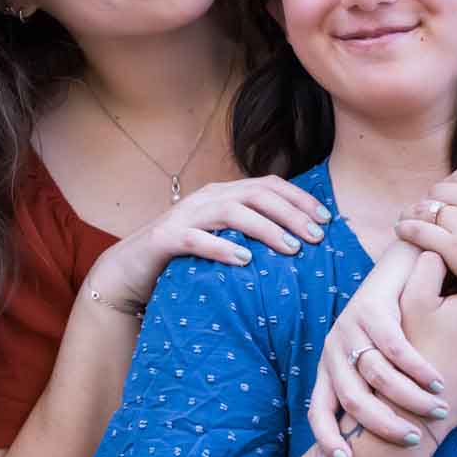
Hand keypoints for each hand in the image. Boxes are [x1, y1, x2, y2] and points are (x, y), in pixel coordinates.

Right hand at [86, 177, 330, 312]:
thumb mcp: (222, 239)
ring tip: (292, 249)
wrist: (128, 272)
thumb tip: (299, 243)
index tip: (327, 219)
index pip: (269, 185)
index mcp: (223, 194)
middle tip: (317, 237)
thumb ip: (251, 234)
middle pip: (257, 194)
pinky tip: (245, 260)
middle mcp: (206, 198)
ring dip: (267, 229)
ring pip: (232, 212)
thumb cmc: (184, 259)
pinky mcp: (165, 240)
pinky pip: (197, 239)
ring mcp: (184, 216)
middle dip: (292, 213)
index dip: (300, 199)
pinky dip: (223, 247)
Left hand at [310, 245, 447, 456]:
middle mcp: (334, 349)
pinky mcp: (371, 308)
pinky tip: (439, 380)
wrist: (400, 266)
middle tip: (414, 439)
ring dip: (409, 398)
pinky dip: (418, 368)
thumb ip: (380, 395)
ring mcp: (350, 327)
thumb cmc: (396, 323)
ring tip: (437, 409)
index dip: (328, 440)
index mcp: (330, 368)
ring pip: (377, 376)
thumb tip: (392, 442)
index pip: (317, 411)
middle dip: (383, 425)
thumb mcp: (379, 361)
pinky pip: (395, 347)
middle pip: (352, 400)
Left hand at [393, 153, 456, 328]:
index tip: (444, 199)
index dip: (450, 186)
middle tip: (424, 213)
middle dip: (431, 200)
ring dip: (414, 213)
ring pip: (427, 208)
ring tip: (407, 221)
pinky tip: (402, 233)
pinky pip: (420, 230)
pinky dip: (407, 229)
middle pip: (441, 190)